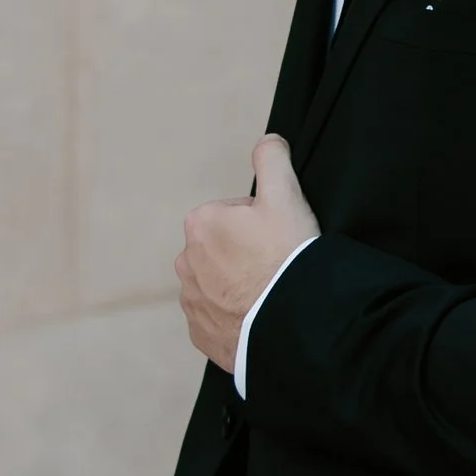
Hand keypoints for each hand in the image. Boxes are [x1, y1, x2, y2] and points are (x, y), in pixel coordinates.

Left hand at [176, 133, 315, 373]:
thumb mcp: (286, 196)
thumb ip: (272, 159)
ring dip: (238, 285)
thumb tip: (267, 141)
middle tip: (275, 264)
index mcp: (200, 224)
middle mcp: (185, 262)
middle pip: (224, 249)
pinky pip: (217, 317)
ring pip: (219, 283)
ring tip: (269, 293)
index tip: (278, 238)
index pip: (235, 214)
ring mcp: (191, 301)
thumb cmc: (285, 256)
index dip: (262, 223)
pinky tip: (259, 314)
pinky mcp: (200, 333)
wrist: (289, 322)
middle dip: (245, 254)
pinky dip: (235, 316)